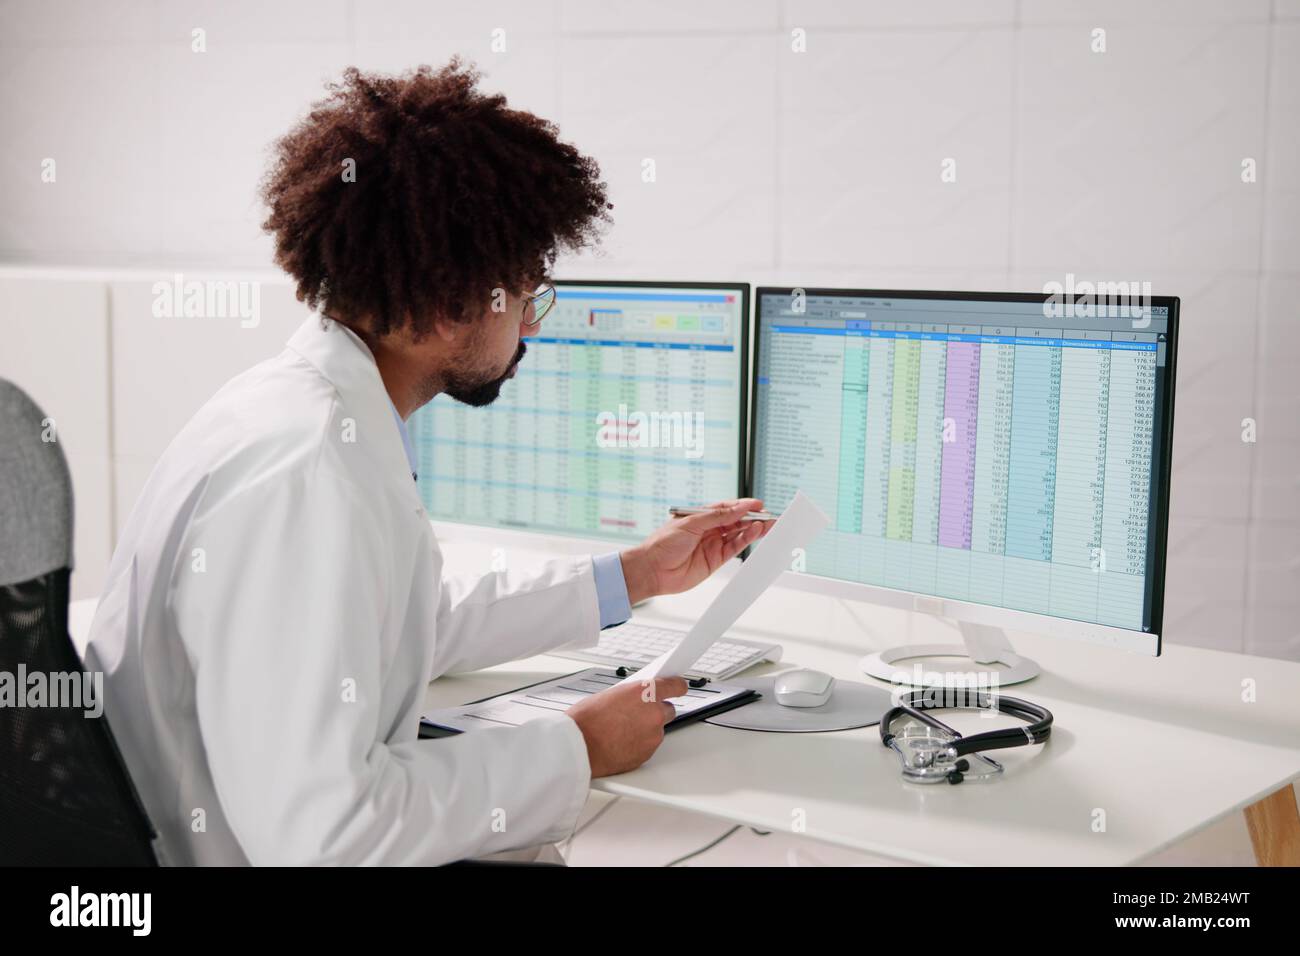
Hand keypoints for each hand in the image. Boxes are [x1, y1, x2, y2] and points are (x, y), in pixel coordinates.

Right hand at [565, 676, 689, 776]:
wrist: (578, 748)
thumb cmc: (585, 721)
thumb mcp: (608, 695)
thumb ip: (630, 696)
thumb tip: (637, 698)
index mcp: (645, 693)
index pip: (675, 686)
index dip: (677, 686)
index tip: (679, 687)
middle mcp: (653, 714)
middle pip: (668, 709)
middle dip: (656, 710)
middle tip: (638, 713)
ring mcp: (652, 736)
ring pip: (658, 729)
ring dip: (646, 729)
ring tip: (623, 730)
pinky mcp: (647, 754)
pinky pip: (649, 745)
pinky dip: (640, 743)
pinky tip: (622, 741)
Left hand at [618, 498, 770, 604]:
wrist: (652, 569)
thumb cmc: (662, 543)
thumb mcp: (690, 522)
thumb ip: (716, 516)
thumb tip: (737, 509)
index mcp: (700, 517)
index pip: (726, 508)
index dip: (742, 505)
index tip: (757, 504)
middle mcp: (708, 530)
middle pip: (735, 521)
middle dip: (752, 517)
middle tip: (769, 514)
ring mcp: (712, 545)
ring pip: (738, 534)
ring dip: (753, 529)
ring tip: (768, 524)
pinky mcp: (715, 560)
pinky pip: (734, 548)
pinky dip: (745, 540)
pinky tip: (754, 533)